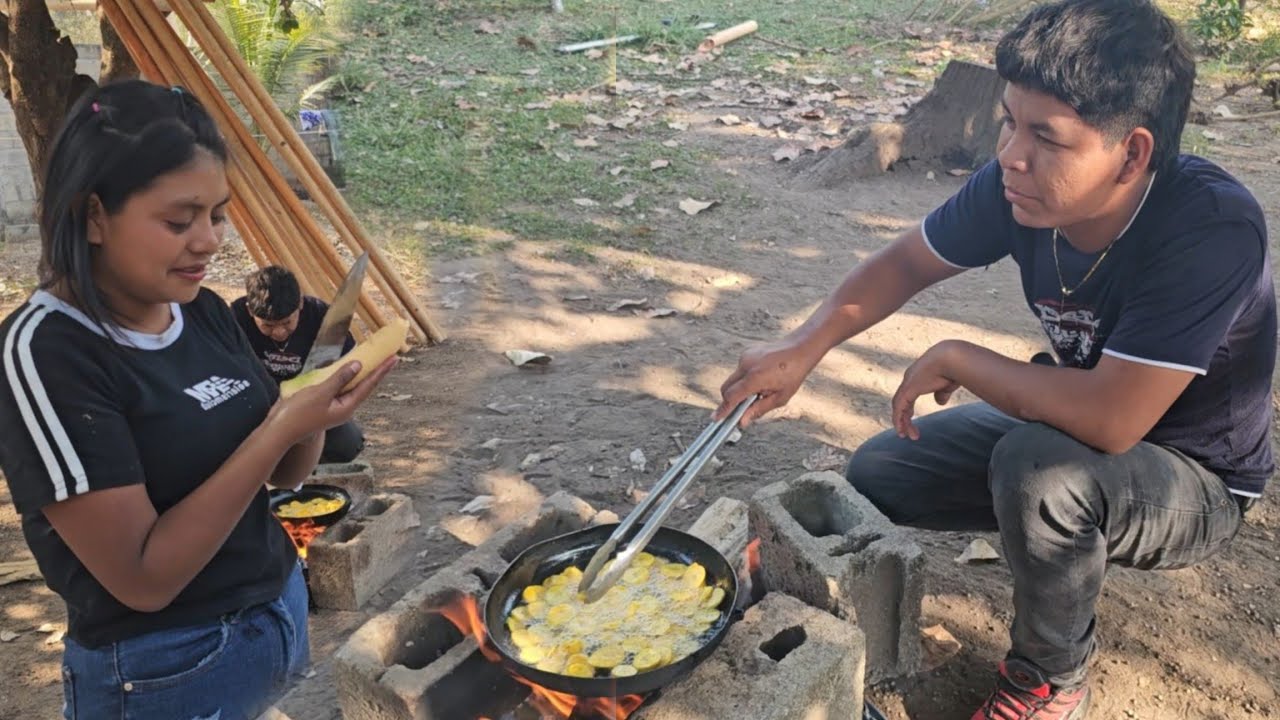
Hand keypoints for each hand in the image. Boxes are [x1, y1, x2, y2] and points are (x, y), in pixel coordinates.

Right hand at [266, 356, 398, 443]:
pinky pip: (338, 386)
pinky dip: (343, 375)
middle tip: (388, 356)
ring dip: (360, 372)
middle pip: (363, 385)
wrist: (278, 430)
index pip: (369, 385)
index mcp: (347, 407)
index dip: (381, 370)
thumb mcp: (321, 393)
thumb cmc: (299, 414)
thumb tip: (358, 365)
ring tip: (372, 359)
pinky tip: (345, 367)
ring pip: (351, 386)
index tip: (394, 358)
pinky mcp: (323, 403)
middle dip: (375, 371)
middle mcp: (344, 407)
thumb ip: (340, 378)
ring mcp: (333, 406)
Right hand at [715, 339, 822, 426]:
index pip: (731, 397)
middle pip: (726, 388)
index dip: (724, 409)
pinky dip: (745, 377)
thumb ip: (758, 409)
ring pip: (733, 379)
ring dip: (740, 387)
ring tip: (761, 388)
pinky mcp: (746, 352)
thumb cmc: (793, 374)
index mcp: (754, 378)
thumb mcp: (780, 398)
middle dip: (729, 400)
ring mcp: (744, 357)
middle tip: (740, 409)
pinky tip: (763, 375)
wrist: (799, 349)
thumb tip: (742, 421)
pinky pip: (740, 370)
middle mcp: (746, 366)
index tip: (716, 418)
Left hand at [891, 341, 960, 439]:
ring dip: (902, 422)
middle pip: (901, 401)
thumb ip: (941, 393)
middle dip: (904, 417)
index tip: (910, 417)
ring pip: (899, 406)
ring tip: (904, 436)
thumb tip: (939, 403)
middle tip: (909, 432)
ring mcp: (907, 383)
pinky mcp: (908, 389)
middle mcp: (909, 379)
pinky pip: (899, 408)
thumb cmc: (955, 368)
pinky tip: (901, 430)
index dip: (907, 407)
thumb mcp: (947, 384)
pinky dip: (898, 419)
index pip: (907, 394)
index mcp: (918, 376)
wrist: (953, 358)